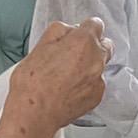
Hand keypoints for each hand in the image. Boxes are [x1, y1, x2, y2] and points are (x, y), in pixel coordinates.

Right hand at [0, 19, 111, 137]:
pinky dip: (86, 84)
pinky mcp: (97, 96)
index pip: (96, 24)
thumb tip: (68, 30)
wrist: (34, 113)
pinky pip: (96, 84)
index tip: (79, 33)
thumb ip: (59, 32)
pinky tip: (69, 89)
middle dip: (92, 46)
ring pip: (99, 66)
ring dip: (88, 66)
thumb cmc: (32, 82)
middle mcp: (96, 59)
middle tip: (73, 54)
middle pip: (104, 45)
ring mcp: (98, 79)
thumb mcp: (39, 46)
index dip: (85, 28)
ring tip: (67, 75)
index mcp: (83, 42)